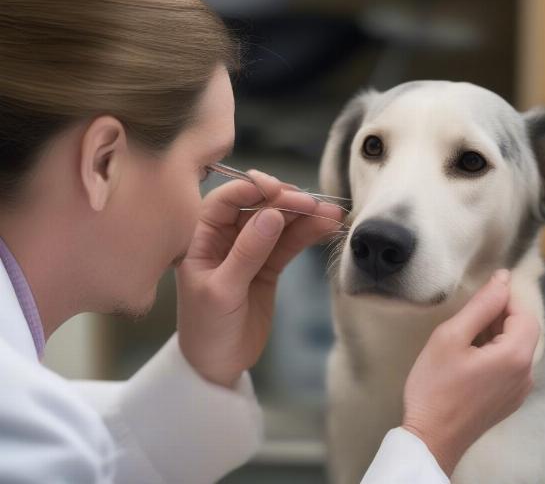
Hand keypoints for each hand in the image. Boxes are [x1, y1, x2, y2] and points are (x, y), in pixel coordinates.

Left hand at [175, 170, 342, 387]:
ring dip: (304, 216)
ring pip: (279, 222)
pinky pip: (290, 243)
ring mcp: (250, 249)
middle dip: (286, 202)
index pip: (225, 200)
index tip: (278, 191)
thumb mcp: (223, 292)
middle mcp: (226, 237)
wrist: (217, 365)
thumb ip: (247, 253)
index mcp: (202, 237)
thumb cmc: (207, 328)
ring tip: (332, 214)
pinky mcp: (269, 265)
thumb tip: (271, 215)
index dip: (251, 189)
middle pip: (257, 206)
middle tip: (313, 204)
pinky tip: (327, 227)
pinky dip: (308, 234)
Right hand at [401, 269, 539, 476]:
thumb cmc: (435, 386)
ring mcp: (519, 390)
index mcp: (515, 356)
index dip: (506, 295)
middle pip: (523, 329)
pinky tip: (469, 351)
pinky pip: (511, 364)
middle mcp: (526, 374)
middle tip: (467, 309)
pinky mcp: (509, 399)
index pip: (524, 313)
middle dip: (500, 312)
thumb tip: (501, 279)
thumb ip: (480, 306)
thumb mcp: (451, 337)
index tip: (481, 288)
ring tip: (464, 330)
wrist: (431, 437)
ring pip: (516, 346)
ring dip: (496, 331)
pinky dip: (495, 349)